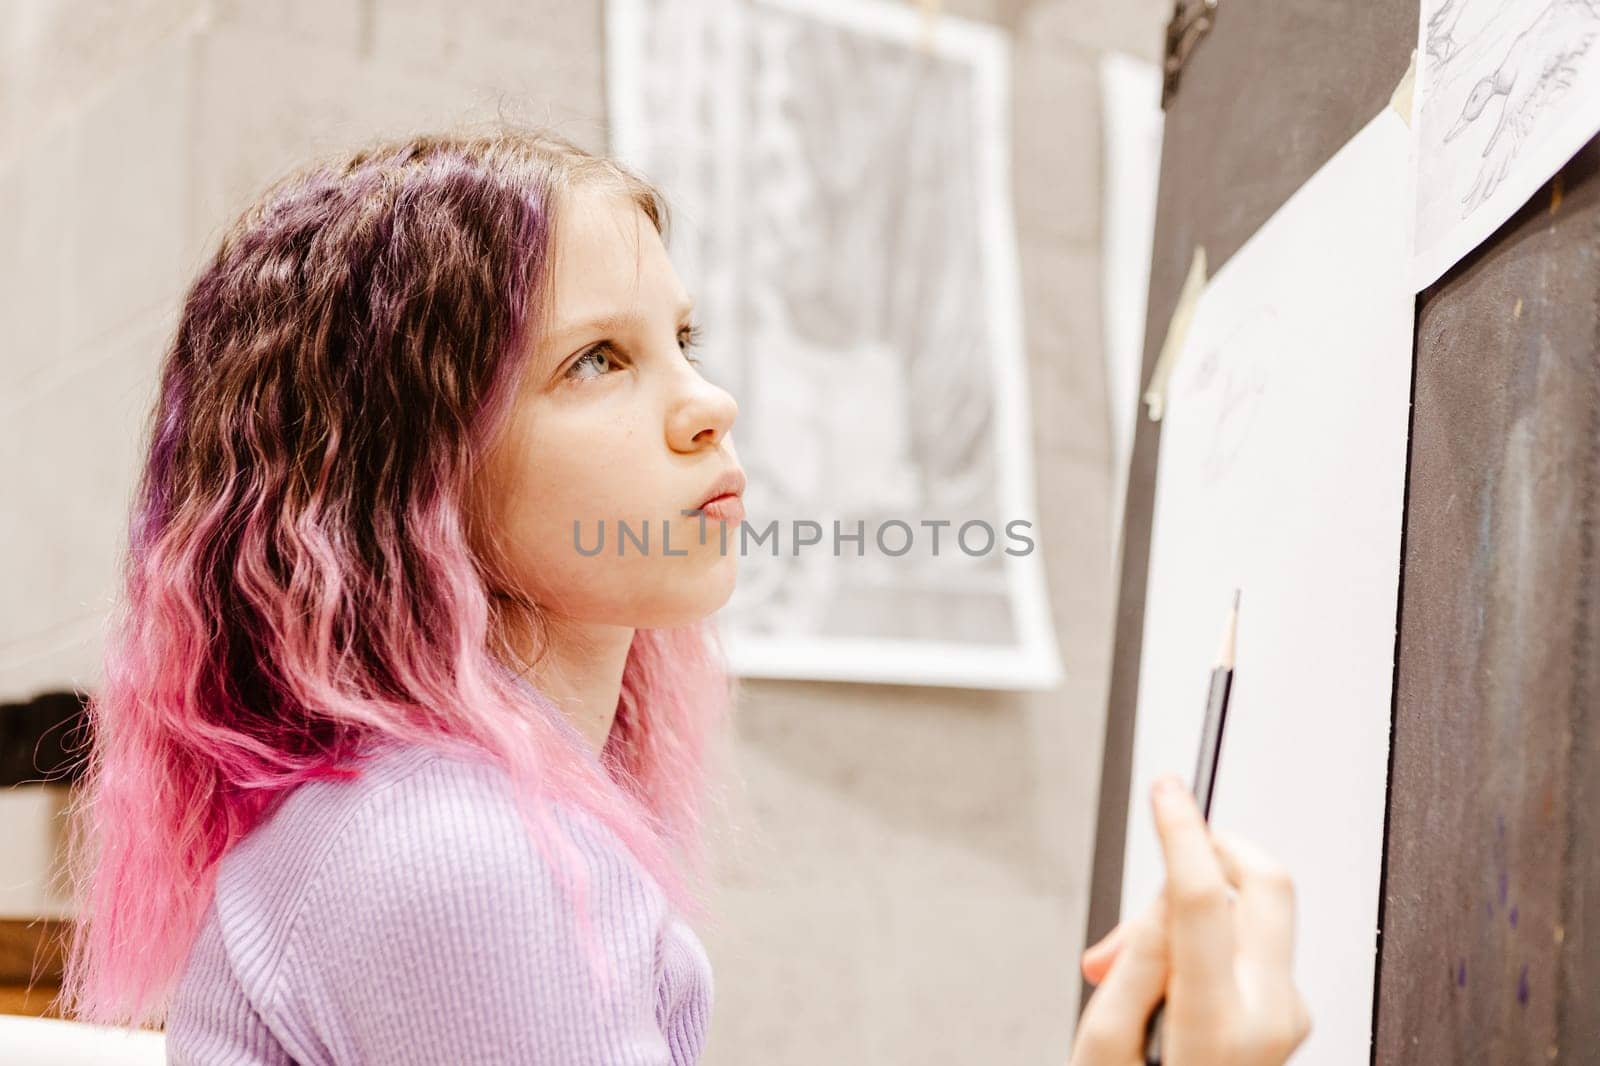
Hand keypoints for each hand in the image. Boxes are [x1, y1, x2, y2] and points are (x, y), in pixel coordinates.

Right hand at [1068, 776, 1311, 1064]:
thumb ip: (1134, 962)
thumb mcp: (1100, 1046)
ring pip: (1255, 908)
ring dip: (1198, 907)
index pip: (1206, 901)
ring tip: (1134, 966)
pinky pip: (1254, 940)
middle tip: (1144, 897)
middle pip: (1263, 883)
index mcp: (1220, 1027)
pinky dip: (1209, 937)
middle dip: (1206, 858)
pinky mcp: (1290, 1013)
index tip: (1166, 789)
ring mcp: (1291, 1016)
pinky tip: (1164, 981)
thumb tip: (1166, 895)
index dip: (1182, 834)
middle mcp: (1272, 1016)